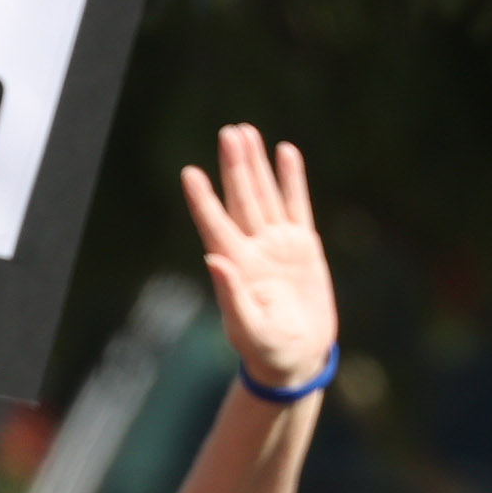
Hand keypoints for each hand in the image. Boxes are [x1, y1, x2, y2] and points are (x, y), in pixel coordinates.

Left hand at [181, 126, 337, 391]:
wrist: (298, 359)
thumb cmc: (268, 353)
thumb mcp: (249, 331)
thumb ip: (232, 297)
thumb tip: (213, 261)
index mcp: (236, 268)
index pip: (215, 226)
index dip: (203, 200)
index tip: (189, 173)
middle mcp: (254, 250)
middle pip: (241, 200)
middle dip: (235, 167)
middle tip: (229, 132)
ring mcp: (278, 246)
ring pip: (265, 196)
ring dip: (256, 165)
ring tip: (246, 133)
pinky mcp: (302, 247)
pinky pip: (297, 205)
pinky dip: (292, 180)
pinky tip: (286, 153)